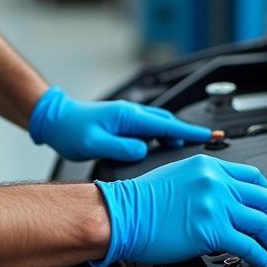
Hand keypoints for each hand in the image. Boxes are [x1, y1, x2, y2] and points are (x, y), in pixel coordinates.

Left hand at [28, 86, 211, 161]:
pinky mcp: (122, 123)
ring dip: (174, 135)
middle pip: (168, 123)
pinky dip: (161, 136)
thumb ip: (122, 149)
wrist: (55, 120)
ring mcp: (127, 117)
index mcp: (128, 116)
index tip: (211, 135)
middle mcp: (131, 114)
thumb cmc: (71, 131)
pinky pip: (149, 129)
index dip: (190, 132)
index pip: (167, 125)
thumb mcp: (95, 144)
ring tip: (187, 150)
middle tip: (208, 143)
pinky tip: (162, 148)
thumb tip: (142, 152)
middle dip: (188, 133)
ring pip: (159, 126)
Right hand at [94, 155, 266, 266]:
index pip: (253, 175)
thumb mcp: (179, 174)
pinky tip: (264, 262)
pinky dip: (262, 256)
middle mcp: (215, 181)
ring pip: (261, 222)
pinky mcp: (212, 230)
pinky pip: (249, 245)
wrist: (123, 214)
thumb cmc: (141, 199)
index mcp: (208, 165)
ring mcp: (215, 205)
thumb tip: (224, 198)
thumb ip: (205, 181)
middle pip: (262, 198)